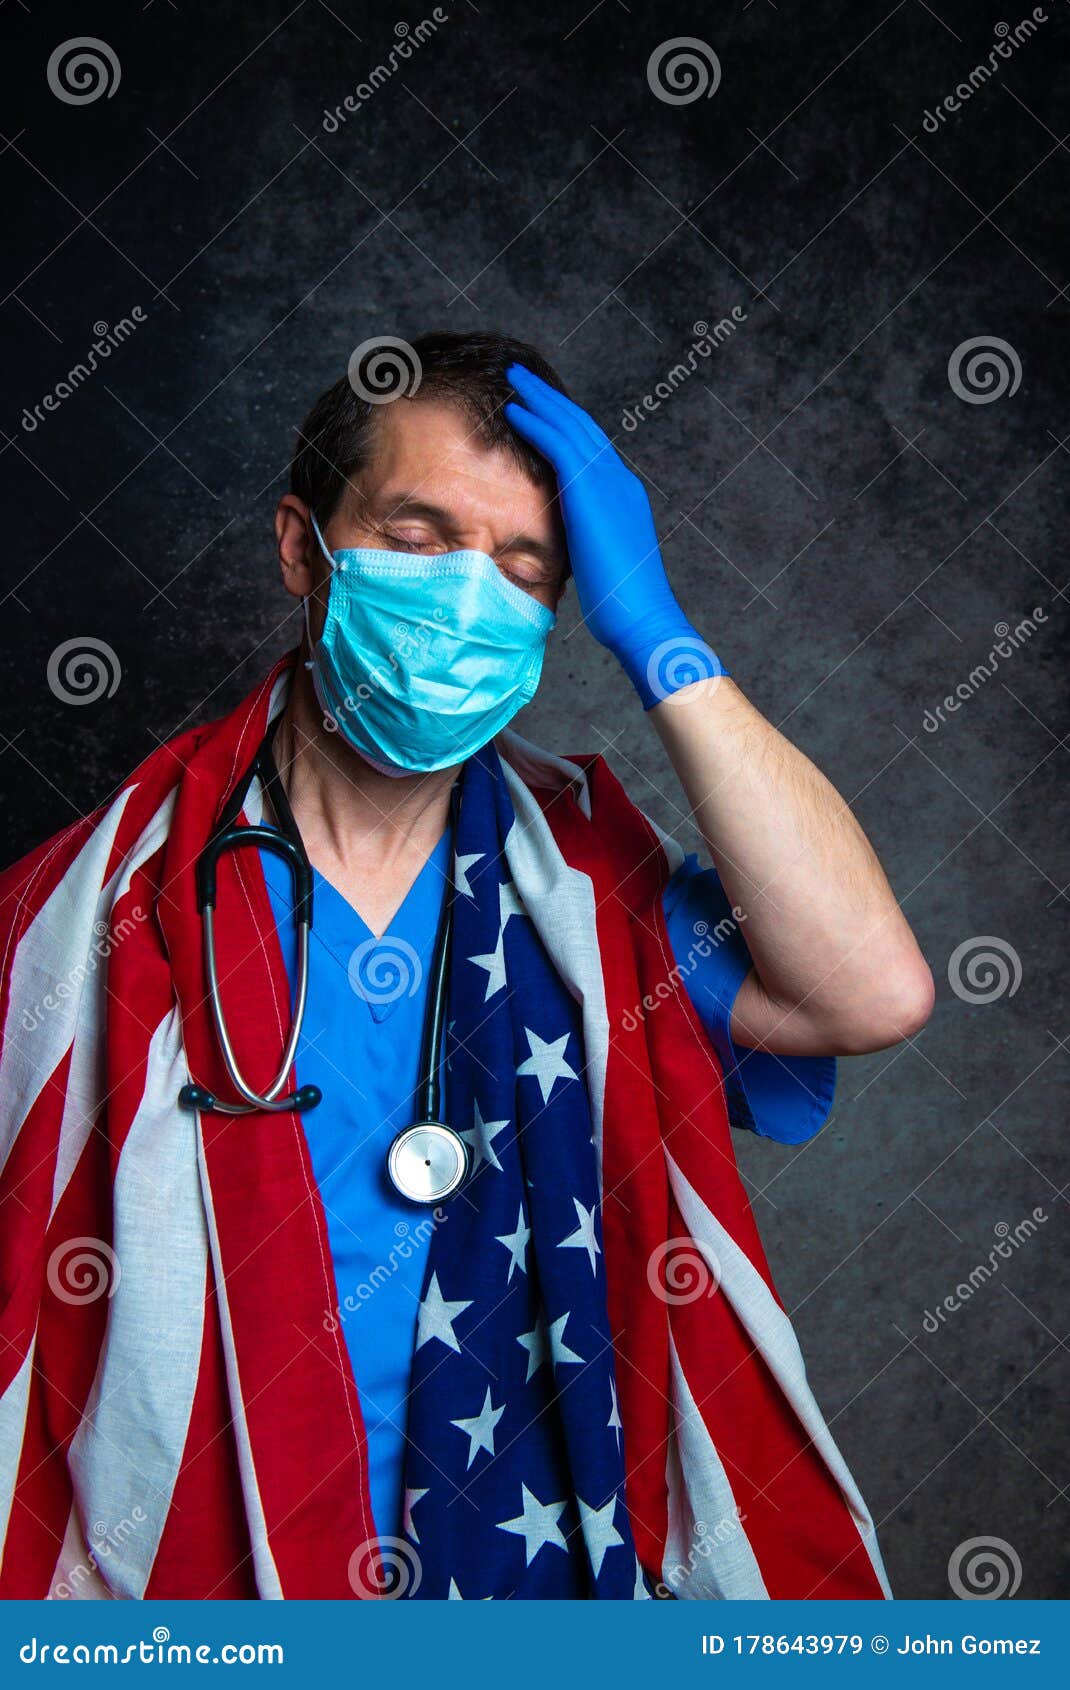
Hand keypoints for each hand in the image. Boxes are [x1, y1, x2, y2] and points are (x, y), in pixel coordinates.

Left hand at [504, 361, 726, 708]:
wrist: (641, 615)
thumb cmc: (621, 605)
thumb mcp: (598, 563)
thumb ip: (582, 543)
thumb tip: (561, 549)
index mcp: (622, 497)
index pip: (591, 449)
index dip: (565, 425)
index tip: (543, 410)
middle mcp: (619, 480)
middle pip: (582, 426)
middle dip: (552, 400)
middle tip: (523, 379)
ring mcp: (609, 482)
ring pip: (570, 426)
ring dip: (540, 400)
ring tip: (513, 380)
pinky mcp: (590, 491)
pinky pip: (559, 445)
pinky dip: (536, 424)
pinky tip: (514, 411)